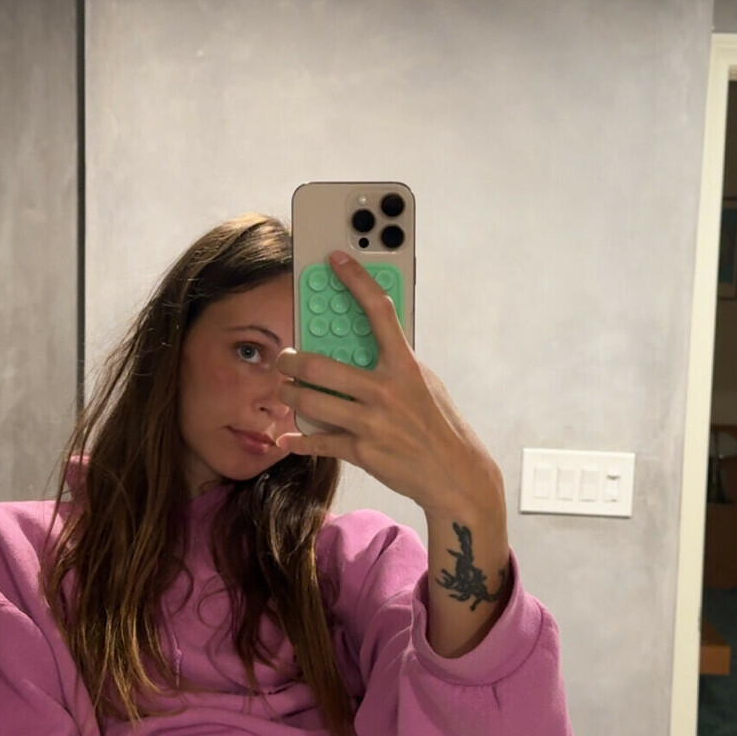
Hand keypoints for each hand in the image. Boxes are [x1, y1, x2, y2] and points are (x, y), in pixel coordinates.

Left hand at [273, 252, 504, 518]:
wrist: (454, 474)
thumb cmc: (438, 425)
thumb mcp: (425, 383)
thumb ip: (396, 363)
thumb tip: (365, 344)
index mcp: (405, 365)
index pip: (378, 311)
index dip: (356, 281)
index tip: (336, 260)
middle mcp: (386, 390)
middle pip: (321, 365)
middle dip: (291, 361)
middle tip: (283, 359)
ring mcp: (372, 422)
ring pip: (310, 401)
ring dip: (288, 395)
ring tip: (283, 390)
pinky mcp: (362, 451)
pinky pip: (319, 441)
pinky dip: (297, 441)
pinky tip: (285, 438)